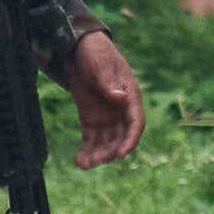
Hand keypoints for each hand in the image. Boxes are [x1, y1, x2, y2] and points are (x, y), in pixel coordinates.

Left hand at [64, 27, 144, 166]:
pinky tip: (78, 161)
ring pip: (106, 143)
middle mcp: (121, 111)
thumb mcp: (100, 65)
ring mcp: (107, 117)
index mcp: (129, 96)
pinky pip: (92, 140)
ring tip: (82, 164)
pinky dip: (87, 151)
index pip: (135, 122)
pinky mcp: (92, 121)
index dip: (130, 140)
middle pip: (121, 138)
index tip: (121, 154)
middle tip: (94, 161)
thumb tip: (122, 99)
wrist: (79, 49)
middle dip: (110, 152)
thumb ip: (109, 83)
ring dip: (97, 155)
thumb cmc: (95, 53)